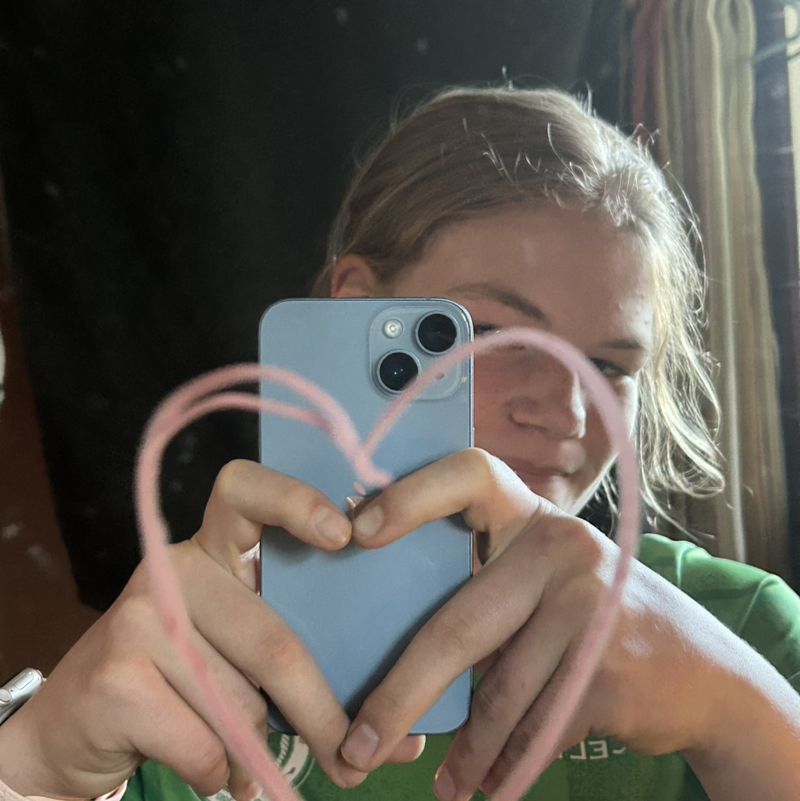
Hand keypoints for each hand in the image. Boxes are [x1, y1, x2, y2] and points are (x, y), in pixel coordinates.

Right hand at [0, 459, 422, 800]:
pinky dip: (221, 774)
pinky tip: (210, 771)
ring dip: (259, 754)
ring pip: (240, 704)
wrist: (74, 726)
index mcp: (214, 549)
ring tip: (255, 770)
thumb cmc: (181, 681)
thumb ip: (300, 666)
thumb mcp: (237, 652)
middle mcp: (174, 570)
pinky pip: (204, 743)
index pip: (247, 491)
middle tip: (354, 763)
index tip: (343, 536)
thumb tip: (408, 740)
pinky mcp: (114, 678)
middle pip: (271, 640)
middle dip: (321, 714)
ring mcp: (139, 618)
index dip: (297, 501)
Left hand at [338, 449, 799, 800]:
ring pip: (498, 694)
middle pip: (458, 625)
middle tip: (354, 748)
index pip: (468, 474)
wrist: (699, 670)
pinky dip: (506, 764)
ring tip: (444, 784)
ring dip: (465, 752)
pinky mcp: (609, 665)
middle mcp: (560, 547)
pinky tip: (489, 784)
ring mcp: (589, 604)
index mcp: (531, 518)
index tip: (357, 532)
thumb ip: (485, 597)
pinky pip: (536, 727)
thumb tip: (390, 653)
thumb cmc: (592, 620)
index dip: (411, 495)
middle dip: (399, 696)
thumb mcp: (543, 587)